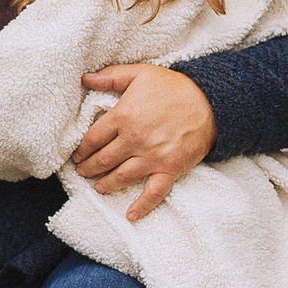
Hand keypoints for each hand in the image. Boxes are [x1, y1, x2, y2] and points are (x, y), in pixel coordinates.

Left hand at [72, 63, 214, 222]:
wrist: (211, 100)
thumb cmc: (174, 86)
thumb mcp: (140, 73)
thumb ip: (111, 76)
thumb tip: (85, 77)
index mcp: (123, 116)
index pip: (92, 139)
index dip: (81, 150)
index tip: (77, 155)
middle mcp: (135, 139)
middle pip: (103, 160)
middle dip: (89, 168)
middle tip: (82, 172)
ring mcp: (152, 157)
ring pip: (121, 177)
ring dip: (106, 185)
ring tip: (98, 188)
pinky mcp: (170, 168)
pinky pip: (154, 192)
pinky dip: (142, 206)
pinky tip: (130, 215)